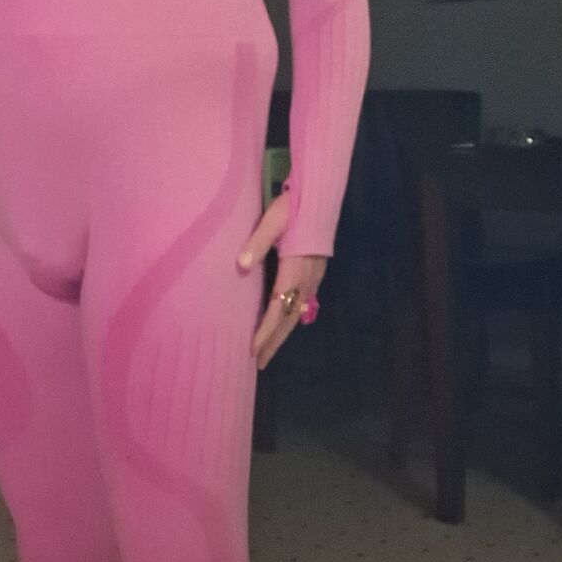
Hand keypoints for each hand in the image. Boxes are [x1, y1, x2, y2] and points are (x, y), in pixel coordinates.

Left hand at [237, 192, 327, 369]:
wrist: (319, 198)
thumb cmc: (292, 208)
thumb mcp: (272, 221)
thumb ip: (257, 242)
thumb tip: (242, 265)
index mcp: (293, 269)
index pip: (278, 308)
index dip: (265, 331)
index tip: (253, 350)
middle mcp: (306, 279)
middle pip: (289, 319)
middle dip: (274, 342)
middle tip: (260, 364)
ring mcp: (313, 278)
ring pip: (298, 313)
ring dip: (283, 333)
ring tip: (269, 350)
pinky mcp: (315, 273)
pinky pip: (303, 303)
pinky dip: (292, 319)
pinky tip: (285, 324)